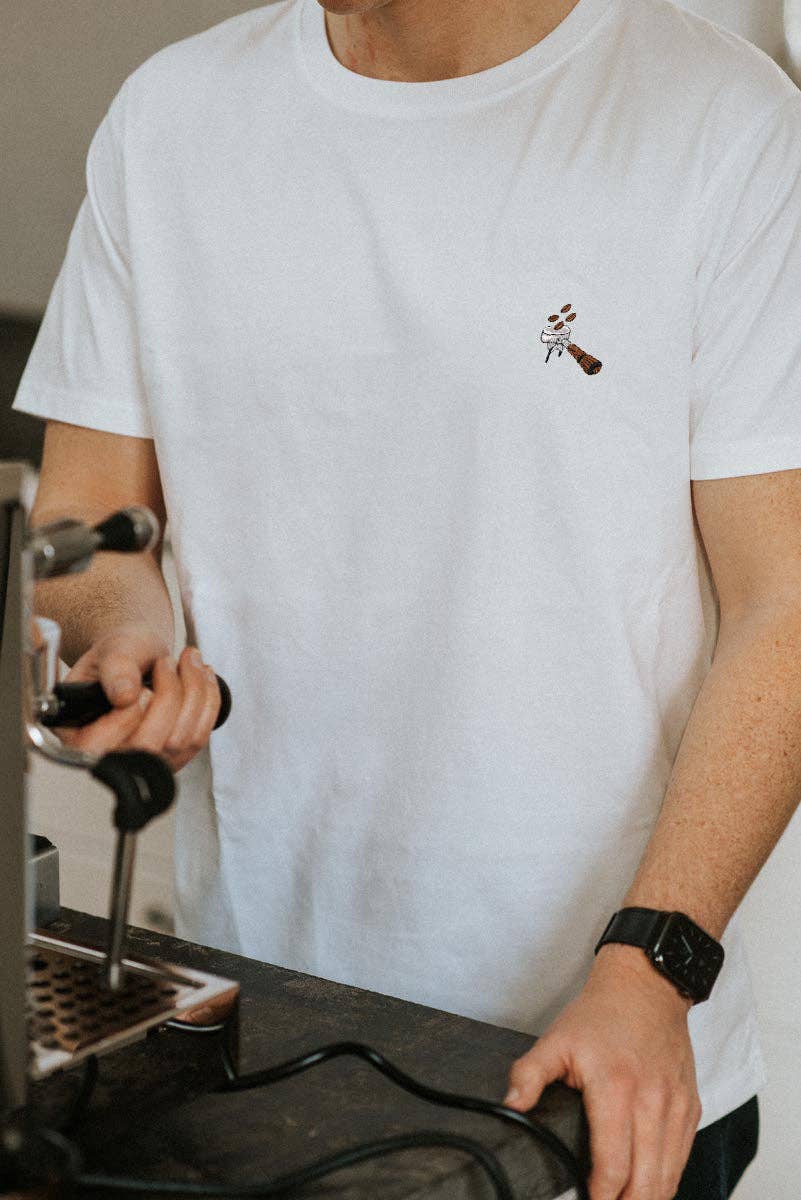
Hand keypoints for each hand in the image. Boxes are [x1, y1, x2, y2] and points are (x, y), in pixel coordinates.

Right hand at [55, 621, 221, 772]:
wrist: (140, 654)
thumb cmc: (120, 654)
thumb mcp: (111, 651)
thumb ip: (115, 668)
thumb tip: (124, 695)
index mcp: (76, 735)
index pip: (100, 745)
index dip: (128, 715)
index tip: (143, 683)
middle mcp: (108, 757)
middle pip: (147, 746)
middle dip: (169, 696)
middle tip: (167, 662)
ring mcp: (144, 762)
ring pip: (179, 742)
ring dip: (194, 694)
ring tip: (189, 661)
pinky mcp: (173, 757)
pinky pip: (199, 738)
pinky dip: (208, 702)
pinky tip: (203, 676)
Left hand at [502, 944, 701, 1199]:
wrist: (647, 986)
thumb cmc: (601, 1015)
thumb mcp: (556, 1039)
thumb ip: (528, 1075)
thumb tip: (509, 1107)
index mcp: (616, 1088)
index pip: (613, 1165)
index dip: (599, 1195)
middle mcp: (652, 1102)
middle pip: (646, 1182)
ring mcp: (676, 1106)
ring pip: (668, 1176)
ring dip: (647, 1198)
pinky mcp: (691, 1107)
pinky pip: (682, 1158)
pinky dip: (665, 1179)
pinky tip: (646, 1187)